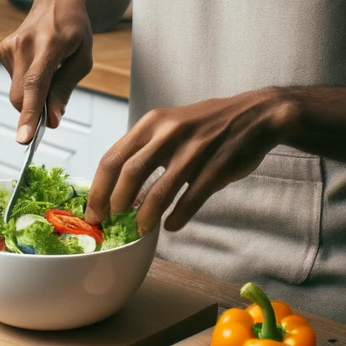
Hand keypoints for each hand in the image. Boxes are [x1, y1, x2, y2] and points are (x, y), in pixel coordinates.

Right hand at [0, 0, 93, 142]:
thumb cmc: (75, 28)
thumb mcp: (82, 58)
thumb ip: (65, 89)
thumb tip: (54, 120)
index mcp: (49, 44)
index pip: (35, 84)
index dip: (30, 114)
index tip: (24, 138)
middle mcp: (23, 44)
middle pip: (21, 95)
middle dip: (33, 112)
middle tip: (53, 114)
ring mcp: (9, 46)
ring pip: (17, 91)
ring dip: (33, 95)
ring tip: (50, 72)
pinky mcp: (2, 49)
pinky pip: (14, 81)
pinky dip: (27, 84)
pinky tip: (38, 65)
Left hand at [85, 89, 294, 234]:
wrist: (253, 115)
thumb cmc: (205, 124)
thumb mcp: (169, 125)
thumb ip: (145, 149)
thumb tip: (118, 188)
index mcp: (151, 123)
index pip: (113, 157)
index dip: (98, 188)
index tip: (92, 210)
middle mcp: (168, 134)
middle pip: (129, 173)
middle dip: (115, 203)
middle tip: (110, 223)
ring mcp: (192, 151)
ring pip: (159, 191)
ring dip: (145, 216)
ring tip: (140, 230)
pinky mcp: (215, 169)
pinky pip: (191, 199)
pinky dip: (178, 217)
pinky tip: (171, 226)